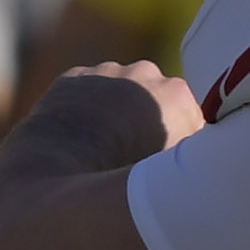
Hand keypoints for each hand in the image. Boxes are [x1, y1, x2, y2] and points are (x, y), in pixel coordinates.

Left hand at [55, 60, 203, 158]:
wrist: (61, 169)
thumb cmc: (123, 178)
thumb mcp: (169, 171)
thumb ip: (182, 153)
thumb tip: (182, 158)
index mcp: (177, 96)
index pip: (188, 117)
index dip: (178, 141)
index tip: (164, 162)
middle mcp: (145, 73)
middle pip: (153, 97)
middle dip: (146, 117)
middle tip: (132, 152)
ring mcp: (106, 71)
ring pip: (117, 90)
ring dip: (113, 110)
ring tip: (102, 147)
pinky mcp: (72, 77)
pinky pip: (84, 90)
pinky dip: (83, 107)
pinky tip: (78, 137)